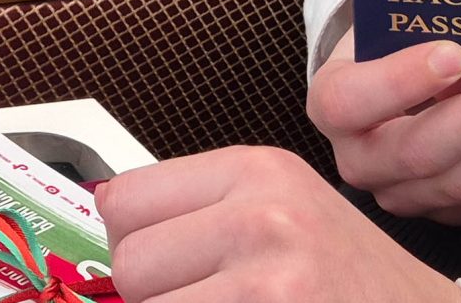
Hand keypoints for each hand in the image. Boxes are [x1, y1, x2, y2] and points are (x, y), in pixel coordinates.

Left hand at [99, 146, 460, 302]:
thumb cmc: (352, 279)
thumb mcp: (285, 211)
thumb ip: (204, 209)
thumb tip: (108, 216)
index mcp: (258, 171)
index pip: (125, 199)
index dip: (135, 243)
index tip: (162, 266)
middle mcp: (262, 216)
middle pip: (130, 263)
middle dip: (155, 295)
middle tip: (207, 297)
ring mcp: (268, 282)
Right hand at [308, 33, 460, 223]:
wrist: (391, 83)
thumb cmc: (391, 44)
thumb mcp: (390, 20)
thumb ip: (419, 17)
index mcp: (332, 104)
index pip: (351, 102)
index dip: (400, 81)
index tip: (454, 53)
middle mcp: (358, 159)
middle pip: (415, 154)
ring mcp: (399, 193)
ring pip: (458, 184)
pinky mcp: (441, 212)